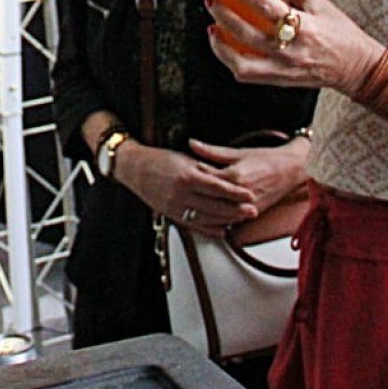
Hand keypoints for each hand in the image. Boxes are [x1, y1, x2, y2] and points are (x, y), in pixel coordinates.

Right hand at [112, 141, 256, 228]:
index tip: (250, 195)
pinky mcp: (171, 215)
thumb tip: (226, 179)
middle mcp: (181, 194)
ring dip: (226, 220)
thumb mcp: (185, 159)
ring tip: (241, 219)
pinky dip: (210, 229)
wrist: (134, 169)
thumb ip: (205, 170)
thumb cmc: (160, 160)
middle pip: (215, 206)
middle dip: (236, 210)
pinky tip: (223, 229)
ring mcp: (175, 207)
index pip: (218, 188)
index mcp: (187, 176)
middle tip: (253, 210)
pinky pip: (194, 226)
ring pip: (207, 218)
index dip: (236, 193)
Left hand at [188, 138, 309, 212]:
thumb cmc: (266, 159)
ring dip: (205, 211)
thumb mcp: (237, 152)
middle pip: (211, 199)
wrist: (290, 170)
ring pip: (219, 214)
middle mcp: (241, 194)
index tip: (179, 173)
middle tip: (180, 192)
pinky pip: (231, 220)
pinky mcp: (253, 214)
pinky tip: (206, 216)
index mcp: (235, 176)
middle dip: (195, 196)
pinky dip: (219, 219)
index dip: (192, 177)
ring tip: (189, 205)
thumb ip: (212, 151)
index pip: (206, 180)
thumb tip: (192, 143)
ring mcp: (247, 206)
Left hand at [206, 0, 384, 93]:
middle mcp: (292, 50)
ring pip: (241, 62)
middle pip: (248, 33)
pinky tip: (223, 47)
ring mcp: (284, 69)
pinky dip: (230, 61)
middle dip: (224, 15)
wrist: (356, 67)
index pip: (268, 6)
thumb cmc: (340, 32)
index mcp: (306, 26)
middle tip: (212, 0)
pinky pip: (247, 75)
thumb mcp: (321, 4)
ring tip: (212, 26)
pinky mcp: (279, 80)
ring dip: (220, 44)